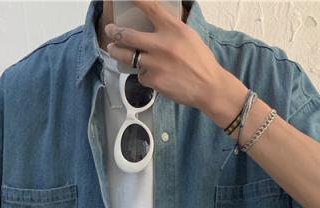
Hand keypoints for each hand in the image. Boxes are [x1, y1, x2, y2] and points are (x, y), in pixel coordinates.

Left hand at [103, 0, 231, 112]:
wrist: (208, 87)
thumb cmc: (200, 61)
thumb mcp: (188, 36)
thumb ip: (170, 29)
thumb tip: (152, 23)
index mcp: (174, 29)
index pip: (151, 8)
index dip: (136, 0)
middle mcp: (162, 44)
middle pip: (128, 35)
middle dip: (114, 32)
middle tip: (110, 30)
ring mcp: (156, 64)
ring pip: (127, 57)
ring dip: (117, 52)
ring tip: (112, 49)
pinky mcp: (154, 81)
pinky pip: (140, 75)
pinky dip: (142, 75)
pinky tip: (150, 75)